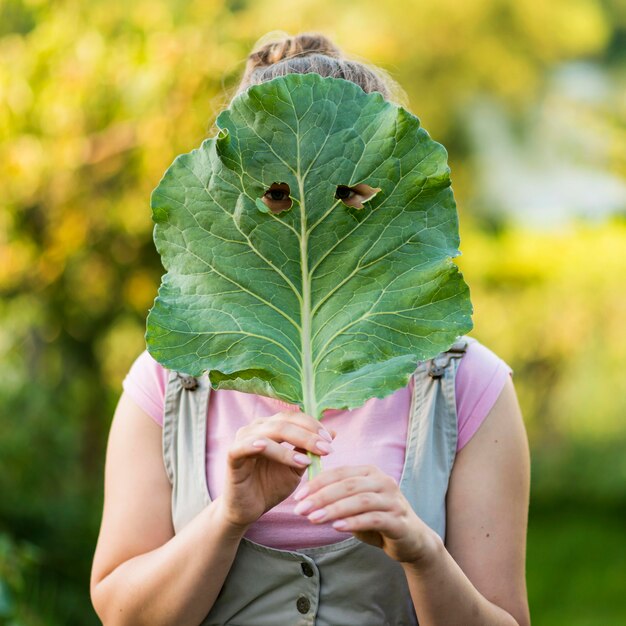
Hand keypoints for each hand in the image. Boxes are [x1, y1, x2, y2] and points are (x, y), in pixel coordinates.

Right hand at [218, 410, 334, 529]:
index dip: (312, 425)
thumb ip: (309, 450)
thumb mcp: (296, 467)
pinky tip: (274, 452)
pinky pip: (245, 446)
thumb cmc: (271, 486)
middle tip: (326, 449)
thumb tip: (333, 433)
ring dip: (291, 444)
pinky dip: (260, 446)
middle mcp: (256, 428)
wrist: (249, 509)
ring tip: (308, 461)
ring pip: (270, 433)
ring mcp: (242, 439)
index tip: (330, 441)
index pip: (294, 417)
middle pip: (284, 422)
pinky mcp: (232, 454)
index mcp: (271, 426)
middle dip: (308, 435)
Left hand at [293, 465, 439, 563]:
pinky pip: (373, 518)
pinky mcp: (399, 520)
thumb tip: (306, 497)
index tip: (298, 496)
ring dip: (334, 509)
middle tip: (300, 509)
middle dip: (321, 496)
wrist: (412, 541)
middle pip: (348, 485)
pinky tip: (337, 527)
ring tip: (314, 519)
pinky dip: (353, 522)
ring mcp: (393, 500)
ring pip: (359, 500)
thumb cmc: (378, 520)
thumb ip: (338, 498)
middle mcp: (383, 481)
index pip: (340, 472)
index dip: (317, 483)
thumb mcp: (356, 505)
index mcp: (370, 472)